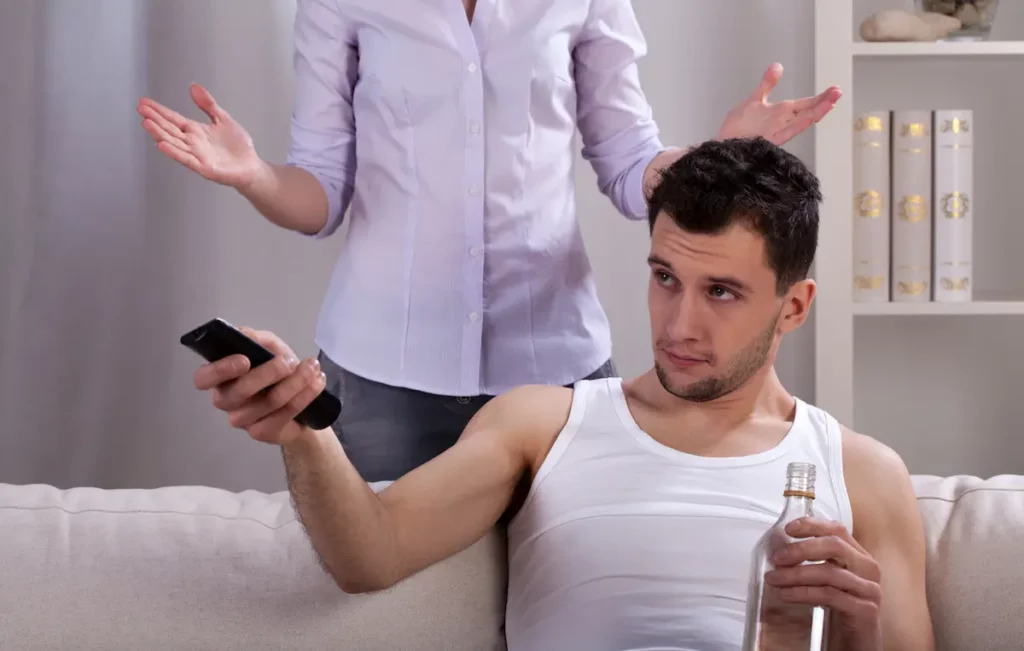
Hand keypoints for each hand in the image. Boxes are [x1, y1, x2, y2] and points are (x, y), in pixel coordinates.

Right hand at [137, 83, 263, 188]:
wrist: (252, 167)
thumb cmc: (238, 147)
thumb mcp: (223, 119)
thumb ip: (208, 105)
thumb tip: (194, 87)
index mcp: (196, 131)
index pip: (173, 118)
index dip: (159, 110)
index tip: (144, 102)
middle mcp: (192, 143)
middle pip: (170, 129)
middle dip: (155, 119)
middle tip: (141, 109)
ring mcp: (196, 155)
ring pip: (174, 143)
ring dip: (159, 134)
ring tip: (146, 123)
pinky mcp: (204, 167)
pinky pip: (186, 159)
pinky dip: (174, 152)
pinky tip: (162, 144)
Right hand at [192, 327, 327, 445]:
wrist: (302, 398)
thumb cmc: (278, 370)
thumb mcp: (268, 347)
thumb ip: (256, 338)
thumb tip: (245, 334)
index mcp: (221, 378)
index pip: (203, 378)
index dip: (219, 370)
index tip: (244, 360)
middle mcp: (226, 400)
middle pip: (239, 391)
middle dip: (269, 373)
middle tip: (289, 361)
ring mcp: (242, 420)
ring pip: (269, 402)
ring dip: (296, 382)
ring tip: (312, 368)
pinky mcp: (262, 433)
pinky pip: (284, 414)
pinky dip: (305, 396)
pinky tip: (316, 383)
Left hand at [717, 63, 840, 144]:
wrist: (725, 145)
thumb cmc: (738, 126)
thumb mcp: (755, 99)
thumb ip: (768, 83)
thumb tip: (778, 66)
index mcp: (780, 113)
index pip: (804, 104)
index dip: (820, 98)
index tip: (835, 90)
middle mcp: (781, 122)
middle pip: (807, 111)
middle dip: (823, 102)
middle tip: (838, 92)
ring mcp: (776, 131)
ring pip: (801, 121)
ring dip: (816, 112)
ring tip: (831, 102)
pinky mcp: (769, 140)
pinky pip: (786, 132)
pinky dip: (798, 125)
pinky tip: (810, 118)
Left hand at [765, 517, 882, 649]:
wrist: (858, 642)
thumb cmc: (840, 609)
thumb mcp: (827, 581)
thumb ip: (814, 563)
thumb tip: (779, 550)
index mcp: (859, 556)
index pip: (837, 530)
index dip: (812, 525)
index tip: (788, 529)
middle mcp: (868, 568)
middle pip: (834, 546)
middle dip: (800, 549)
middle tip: (776, 558)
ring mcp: (869, 589)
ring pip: (829, 572)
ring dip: (795, 574)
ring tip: (773, 579)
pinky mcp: (865, 610)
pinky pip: (829, 595)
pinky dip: (803, 593)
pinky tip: (786, 595)